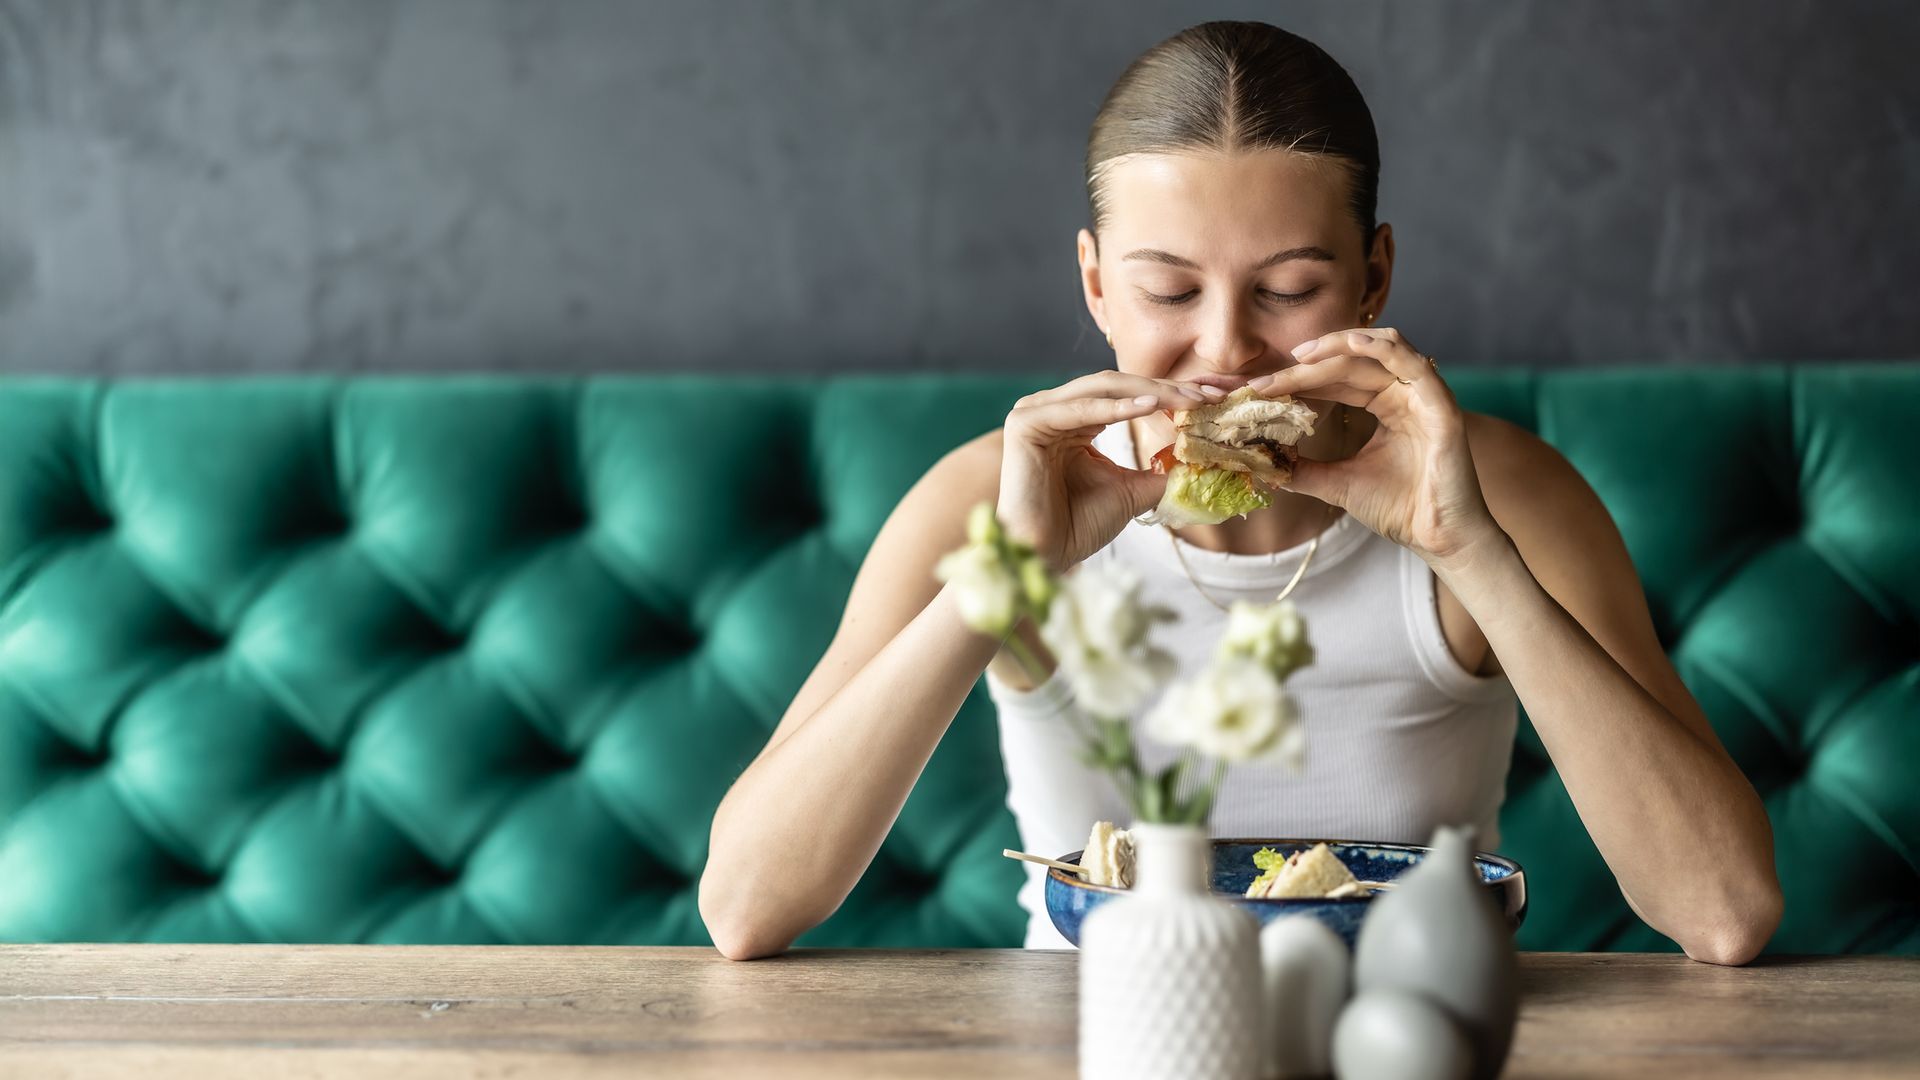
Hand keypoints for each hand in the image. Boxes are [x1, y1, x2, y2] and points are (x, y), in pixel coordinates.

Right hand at [999, 371, 1220, 568]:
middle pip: (1117, 384)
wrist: (1046, 555)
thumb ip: (1157, 468)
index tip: (1212, 398)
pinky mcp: (1025, 423)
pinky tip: (1150, 407)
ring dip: (1149, 392)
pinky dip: (1116, 407)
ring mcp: (1035, 412)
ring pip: (1102, 388)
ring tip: (1187, 400)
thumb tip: (1195, 456)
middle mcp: (1053, 408)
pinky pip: (1080, 409)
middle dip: (1166, 388)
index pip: (1126, 393)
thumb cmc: (1079, 526)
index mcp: (1073, 418)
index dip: (1169, 394)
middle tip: (1208, 393)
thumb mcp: (1130, 489)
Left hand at [1250, 327, 1502, 566]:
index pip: (1335, 380)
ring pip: (1378, 351)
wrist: (1438, 539)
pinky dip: (1381, 347)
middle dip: (1306, 368)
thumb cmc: (1399, 509)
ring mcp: (1424, 395)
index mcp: (1385, 404)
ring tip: (1300, 355)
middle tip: (1266, 380)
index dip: (1298, 381)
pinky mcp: (1440, 404)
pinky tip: (1349, 343)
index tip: (1259, 389)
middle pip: (1350, 363)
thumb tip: (1264, 462)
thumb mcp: (1338, 483)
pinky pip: (1411, 362)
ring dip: (1338, 346)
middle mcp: (1404, 393)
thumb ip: (1303, 469)